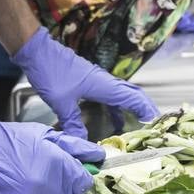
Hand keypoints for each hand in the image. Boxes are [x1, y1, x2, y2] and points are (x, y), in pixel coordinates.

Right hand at [0, 109, 102, 193]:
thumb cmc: (5, 139)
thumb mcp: (42, 134)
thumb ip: (73, 146)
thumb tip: (98, 155)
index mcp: (55, 164)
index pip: (82, 183)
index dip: (78, 177)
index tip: (73, 173)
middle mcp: (43, 187)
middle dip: (62, 186)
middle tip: (46, 172)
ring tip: (26, 176)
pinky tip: (14, 187)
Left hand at [11, 27, 160, 139]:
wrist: (38, 51)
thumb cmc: (51, 72)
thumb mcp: (61, 102)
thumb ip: (73, 123)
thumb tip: (83, 142)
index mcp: (103, 85)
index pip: (132, 97)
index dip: (146, 109)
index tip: (155, 121)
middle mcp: (104, 81)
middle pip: (132, 93)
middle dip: (144, 107)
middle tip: (154, 123)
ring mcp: (97, 80)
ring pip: (122, 94)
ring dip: (132, 107)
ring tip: (139, 124)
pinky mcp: (89, 81)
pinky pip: (110, 96)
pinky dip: (117, 107)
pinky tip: (115, 119)